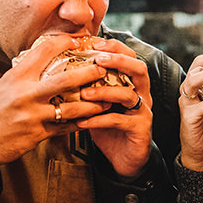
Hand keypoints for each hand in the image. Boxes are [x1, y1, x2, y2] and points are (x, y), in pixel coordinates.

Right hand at [0, 35, 110, 171]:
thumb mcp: (3, 85)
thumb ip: (24, 74)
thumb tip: (42, 59)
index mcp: (16, 76)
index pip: (44, 51)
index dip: (64, 42)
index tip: (79, 41)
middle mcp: (26, 94)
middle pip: (66, 79)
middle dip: (89, 73)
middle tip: (104, 68)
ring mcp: (33, 115)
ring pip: (71, 107)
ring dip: (92, 104)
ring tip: (107, 100)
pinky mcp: (37, 134)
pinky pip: (65, 128)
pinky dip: (80, 123)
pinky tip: (92, 119)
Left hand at [73, 38, 151, 179]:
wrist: (124, 159)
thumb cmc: (108, 128)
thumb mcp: (98, 103)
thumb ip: (88, 86)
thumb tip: (59, 68)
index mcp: (133, 84)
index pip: (130, 57)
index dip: (116, 47)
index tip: (96, 43)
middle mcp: (142, 94)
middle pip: (139, 68)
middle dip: (119, 60)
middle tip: (98, 60)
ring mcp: (143, 112)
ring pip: (129, 94)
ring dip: (105, 91)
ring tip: (84, 93)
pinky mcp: (140, 130)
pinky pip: (119, 120)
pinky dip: (99, 119)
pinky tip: (82, 121)